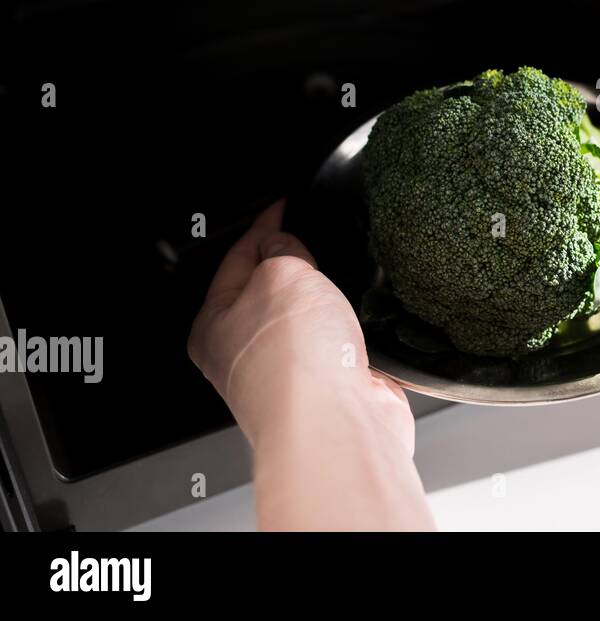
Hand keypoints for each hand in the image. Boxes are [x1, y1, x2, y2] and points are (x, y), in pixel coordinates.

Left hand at [190, 202, 432, 529]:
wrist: (336, 421)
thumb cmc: (295, 361)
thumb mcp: (283, 272)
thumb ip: (284, 248)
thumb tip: (290, 246)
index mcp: (212, 325)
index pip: (236, 258)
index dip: (264, 226)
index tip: (283, 205)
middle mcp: (244, 353)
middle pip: (272, 288)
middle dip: (296, 264)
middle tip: (314, 245)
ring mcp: (289, 373)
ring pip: (308, 318)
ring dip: (327, 301)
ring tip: (337, 292)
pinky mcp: (329, 386)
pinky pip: (339, 343)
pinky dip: (351, 330)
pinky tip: (358, 326)